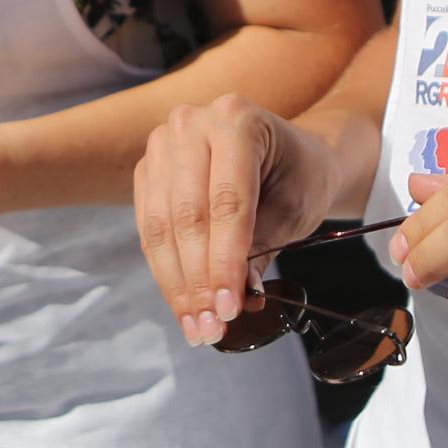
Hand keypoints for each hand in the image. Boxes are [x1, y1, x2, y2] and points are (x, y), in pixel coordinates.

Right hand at [133, 94, 339, 346]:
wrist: (288, 154)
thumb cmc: (299, 176)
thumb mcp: (295, 210)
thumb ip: (262, 249)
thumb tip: (235, 300)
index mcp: (238, 119)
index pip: (227, 202)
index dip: (225, 261)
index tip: (229, 308)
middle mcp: (192, 124)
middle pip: (187, 216)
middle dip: (198, 280)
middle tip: (211, 327)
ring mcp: (163, 145)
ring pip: (161, 227)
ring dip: (177, 285)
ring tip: (197, 327)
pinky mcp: (148, 170)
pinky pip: (149, 230)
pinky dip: (166, 272)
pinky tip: (183, 305)